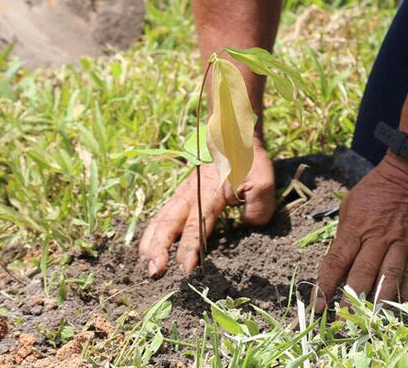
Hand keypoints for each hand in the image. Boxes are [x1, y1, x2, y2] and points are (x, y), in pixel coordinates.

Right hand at [139, 141, 274, 276]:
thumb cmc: (248, 161)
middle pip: (170, 223)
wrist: (234, 136)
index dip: (190, 246)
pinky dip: (153, 233)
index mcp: (210, 192)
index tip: (186, 268)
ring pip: (161, 219)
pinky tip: (148, 249)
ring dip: (151, 242)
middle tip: (154, 271)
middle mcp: (190, 194)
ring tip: (146, 264)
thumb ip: (258, 203)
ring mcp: (182, 194)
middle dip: (160, 248)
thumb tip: (250, 224)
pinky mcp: (180, 195)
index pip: (198, 223)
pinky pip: (162, 215)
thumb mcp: (262, 179)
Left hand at [313, 153, 407, 311]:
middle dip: (350, 302)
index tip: (318, 307)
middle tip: (343, 323)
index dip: (325, 288)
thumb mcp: (351, 205)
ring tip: (369, 322)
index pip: (336, 262)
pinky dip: (405, 293)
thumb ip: (344, 234)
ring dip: (378, 303)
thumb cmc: (378, 189)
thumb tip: (336, 263)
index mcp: (356, 228)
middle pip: (361, 276)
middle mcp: (378, 237)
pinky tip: (398, 306)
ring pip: (388, 279)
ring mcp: (402, 243)